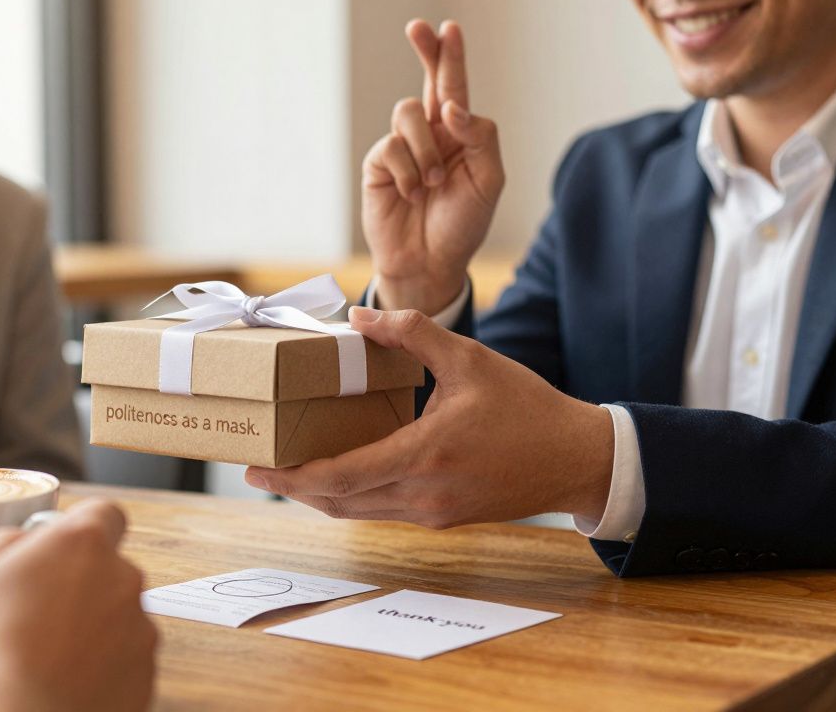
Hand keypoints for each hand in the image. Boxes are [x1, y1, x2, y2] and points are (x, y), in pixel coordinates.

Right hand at [0, 500, 156, 711]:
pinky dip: (101, 666)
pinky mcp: (146, 674)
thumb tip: (20, 543)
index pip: (105, 514)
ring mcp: (140, 629)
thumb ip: (6, 545)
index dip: (80, 528)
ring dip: (91, 628)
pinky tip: (64, 680)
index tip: (60, 547)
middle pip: (108, 569)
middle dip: (80, 584)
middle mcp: (123, 579)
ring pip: (117, 616)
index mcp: (83, 544)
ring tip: (45, 656)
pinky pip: (124, 658)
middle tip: (36, 613)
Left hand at [245, 308, 613, 528]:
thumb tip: (360, 318)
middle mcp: (423, 492)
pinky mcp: (443, 517)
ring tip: (291, 473)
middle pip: (339, 502)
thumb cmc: (526, 407)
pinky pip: (383, 511)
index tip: (259, 469)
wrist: (576, 458)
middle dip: (294, 489)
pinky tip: (341, 474)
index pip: (341, 477)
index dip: (294, 477)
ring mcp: (433, 511)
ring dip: (321, 495)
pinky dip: (353, 497)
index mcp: (425, 454)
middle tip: (259, 471)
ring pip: (359, 512)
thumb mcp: (470, 359)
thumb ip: (413, 333)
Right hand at [363, 20, 504, 315]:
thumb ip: (480, 138)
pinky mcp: (378, 164)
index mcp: (460, 135)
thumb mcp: (488, 181)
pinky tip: (411, 194)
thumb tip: (452, 108)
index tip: (449, 27)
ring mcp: (402, 148)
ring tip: (433, 184)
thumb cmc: (462, 224)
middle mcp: (431, 135)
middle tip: (418, 27)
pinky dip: (406, 173)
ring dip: (426, 150)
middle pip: (425, 82)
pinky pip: (390, 148)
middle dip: (425, 51)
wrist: (430, 262)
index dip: (451, 56)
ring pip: (408, 115)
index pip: (454, 88)